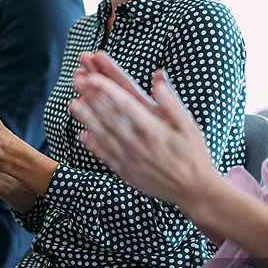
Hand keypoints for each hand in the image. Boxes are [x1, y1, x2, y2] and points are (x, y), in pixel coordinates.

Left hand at [69, 51, 220, 209]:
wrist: (194, 191)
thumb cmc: (194, 154)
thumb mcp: (189, 126)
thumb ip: (171, 102)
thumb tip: (158, 77)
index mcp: (153, 130)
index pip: (125, 104)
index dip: (108, 89)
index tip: (93, 76)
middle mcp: (138, 144)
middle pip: (109, 116)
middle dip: (91, 97)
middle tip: (76, 81)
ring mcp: (130, 159)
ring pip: (103, 135)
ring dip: (86, 119)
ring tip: (72, 104)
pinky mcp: (126, 172)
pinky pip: (105, 157)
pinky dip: (93, 146)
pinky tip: (82, 135)